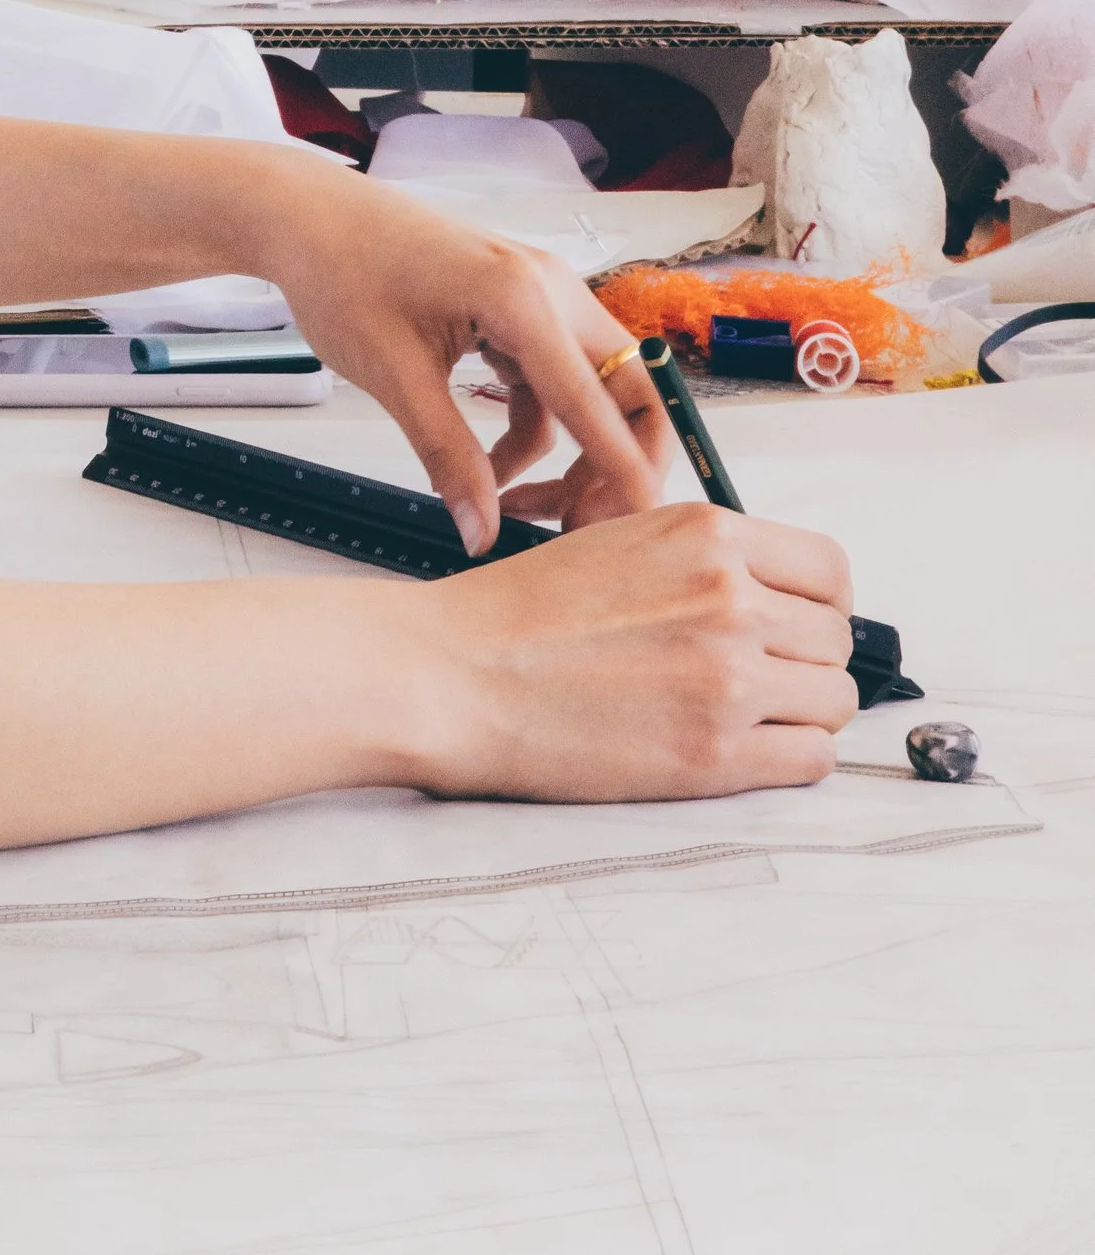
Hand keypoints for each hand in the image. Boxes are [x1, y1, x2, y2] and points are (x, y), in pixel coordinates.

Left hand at [255, 164, 675, 550]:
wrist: (308, 217)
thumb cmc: (341, 271)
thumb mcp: (394, 376)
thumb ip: (447, 456)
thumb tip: (480, 531)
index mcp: (523, 299)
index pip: (598, 401)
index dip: (625, 472)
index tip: (644, 528)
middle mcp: (549, 289)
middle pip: (627, 390)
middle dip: (617, 463)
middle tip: (581, 526)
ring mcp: (539, 296)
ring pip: (591, 394)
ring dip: (570, 456)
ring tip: (515, 509)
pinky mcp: (519, 309)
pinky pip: (551, 383)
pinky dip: (535, 429)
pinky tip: (491, 467)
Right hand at [385, 499, 858, 801]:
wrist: (458, 674)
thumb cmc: (521, 612)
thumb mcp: (622, 541)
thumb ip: (704, 560)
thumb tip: (771, 595)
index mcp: (706, 535)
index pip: (829, 569)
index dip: (819, 602)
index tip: (798, 622)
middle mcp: (730, 599)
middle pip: (836, 639)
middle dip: (805, 660)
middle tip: (759, 676)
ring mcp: (728, 677)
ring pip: (834, 701)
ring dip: (802, 712)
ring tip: (746, 716)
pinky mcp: (715, 754)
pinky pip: (813, 759)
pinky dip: (790, 759)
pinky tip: (744, 750)